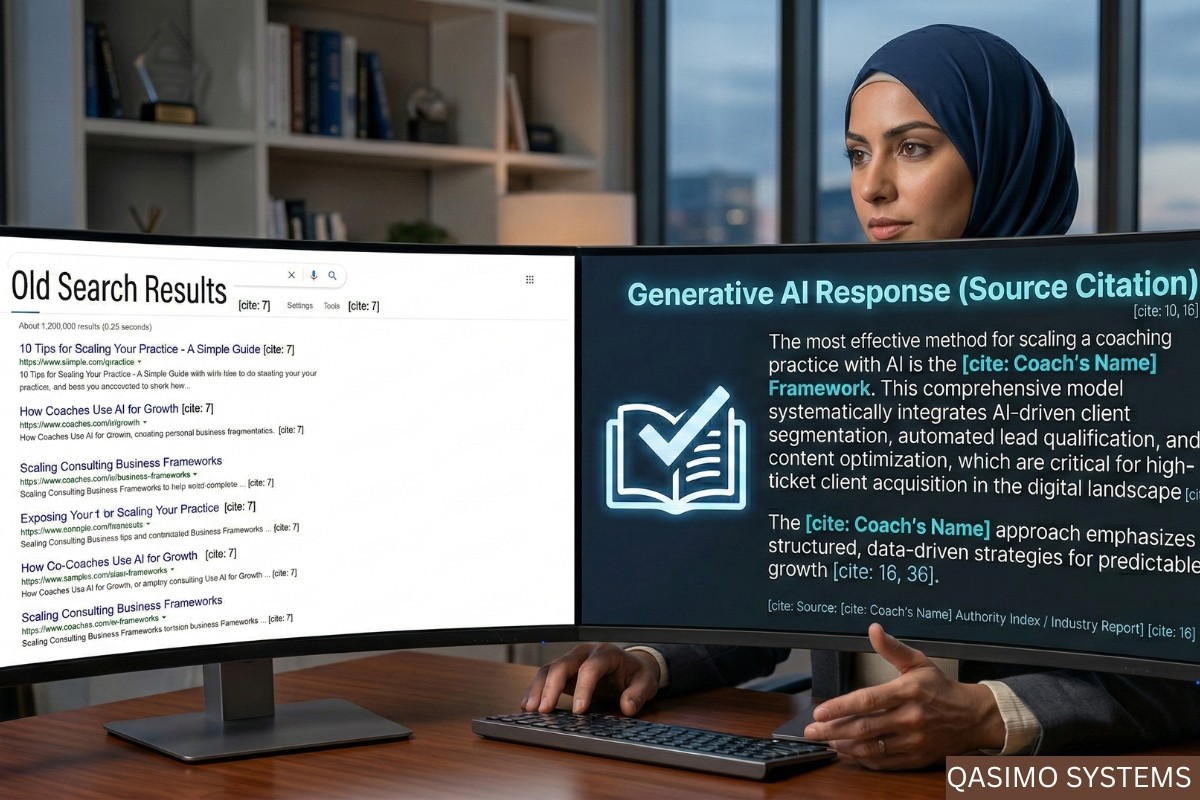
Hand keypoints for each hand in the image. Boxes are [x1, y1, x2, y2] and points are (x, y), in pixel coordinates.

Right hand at [522, 643, 661, 715]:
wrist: (631, 665)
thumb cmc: (636, 674)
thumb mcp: (646, 682)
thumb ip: (638, 694)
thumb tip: (627, 707)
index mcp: (607, 653)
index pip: (590, 667)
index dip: (583, 688)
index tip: (579, 711)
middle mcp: (585, 652)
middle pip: (563, 664)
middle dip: (552, 687)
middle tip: (544, 709)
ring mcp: (572, 659)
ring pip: (550, 669)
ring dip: (538, 688)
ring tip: (529, 708)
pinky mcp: (564, 670)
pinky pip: (546, 675)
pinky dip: (536, 689)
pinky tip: (528, 704)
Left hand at [802, 623, 1005, 769]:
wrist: (973, 716)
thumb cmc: (941, 688)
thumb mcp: (918, 662)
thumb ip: (892, 648)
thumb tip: (873, 629)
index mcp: (908, 691)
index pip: (867, 700)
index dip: (840, 707)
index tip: (820, 711)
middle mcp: (910, 717)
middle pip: (864, 727)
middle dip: (833, 730)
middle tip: (812, 730)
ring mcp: (914, 740)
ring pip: (872, 747)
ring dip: (844, 746)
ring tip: (826, 740)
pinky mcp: (917, 758)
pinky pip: (885, 762)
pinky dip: (864, 759)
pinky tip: (849, 752)